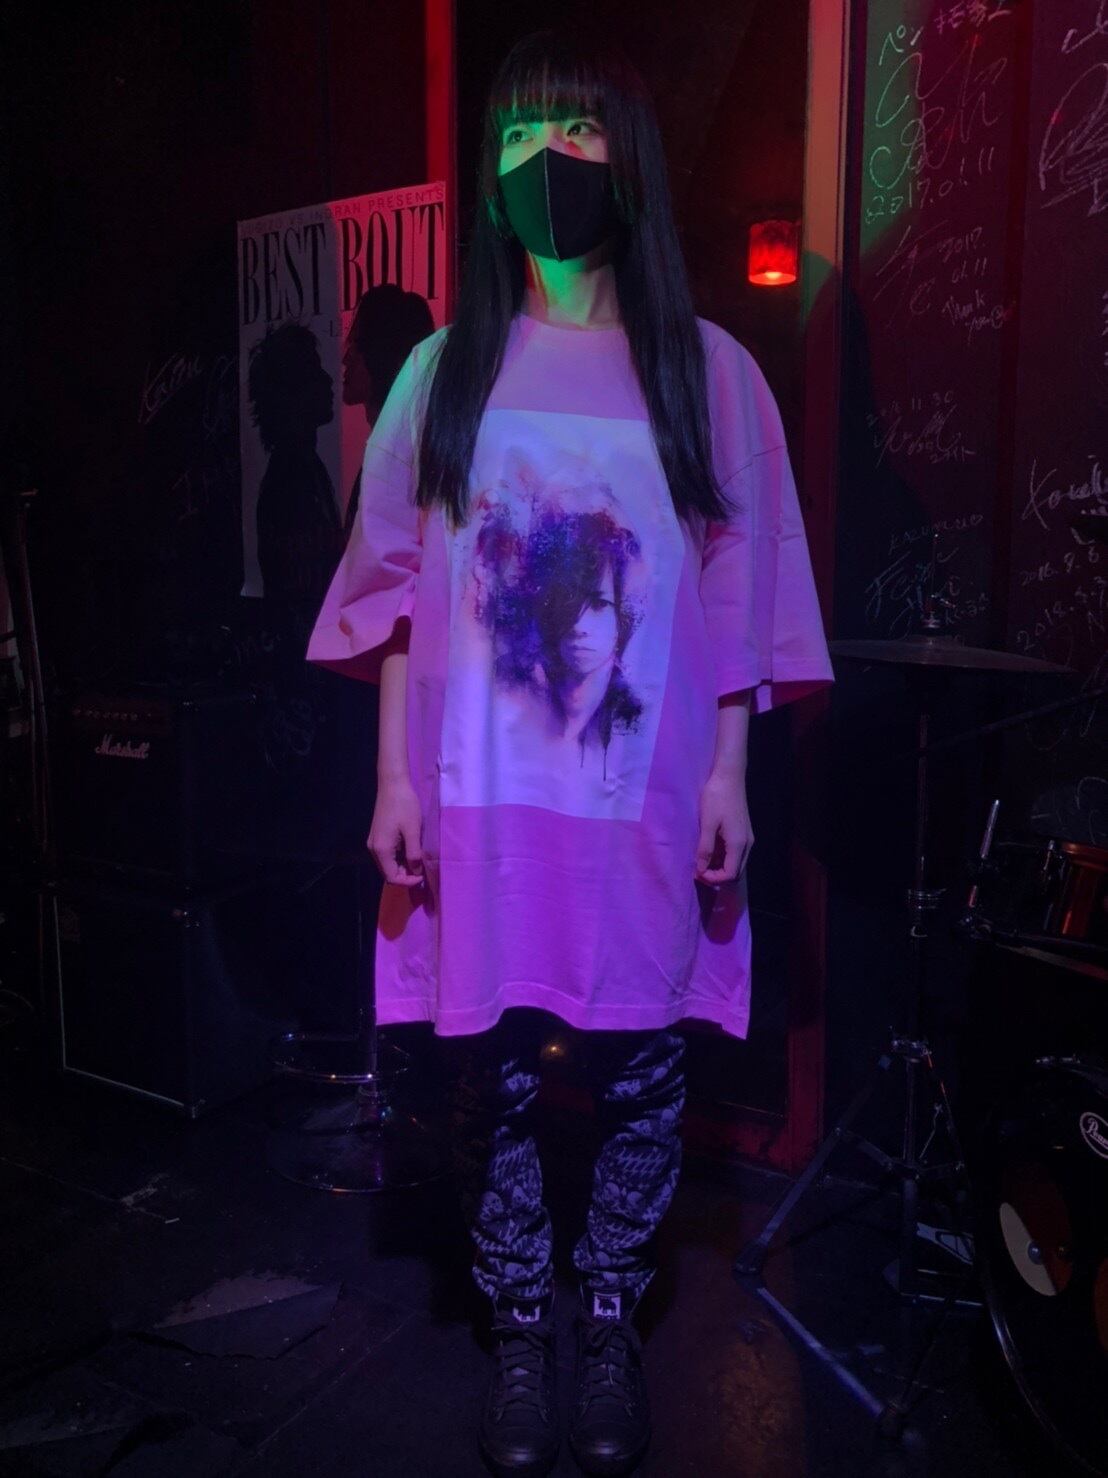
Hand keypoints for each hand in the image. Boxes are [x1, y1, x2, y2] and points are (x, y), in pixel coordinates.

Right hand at [369, 777, 424, 885]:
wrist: (392, 784)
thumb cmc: (404, 806)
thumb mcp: (413, 831)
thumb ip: (414, 854)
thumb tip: (416, 872)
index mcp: (381, 849)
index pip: (392, 877)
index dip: (408, 881)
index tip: (423, 876)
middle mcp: (373, 849)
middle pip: (388, 873)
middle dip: (405, 876)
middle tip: (423, 871)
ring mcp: (373, 842)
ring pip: (388, 864)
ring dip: (402, 867)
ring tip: (419, 862)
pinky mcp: (377, 836)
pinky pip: (387, 855)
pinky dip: (398, 858)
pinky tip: (411, 852)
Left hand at [695, 770, 753, 885]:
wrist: (729, 776)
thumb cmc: (716, 797)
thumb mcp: (707, 824)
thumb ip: (705, 848)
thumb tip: (701, 870)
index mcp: (739, 844)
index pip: (730, 874)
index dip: (713, 879)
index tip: (696, 873)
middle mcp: (747, 844)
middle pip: (735, 872)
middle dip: (717, 876)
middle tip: (698, 871)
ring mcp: (746, 838)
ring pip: (735, 862)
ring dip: (719, 867)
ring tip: (701, 862)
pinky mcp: (742, 832)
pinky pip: (734, 853)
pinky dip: (722, 857)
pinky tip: (708, 851)